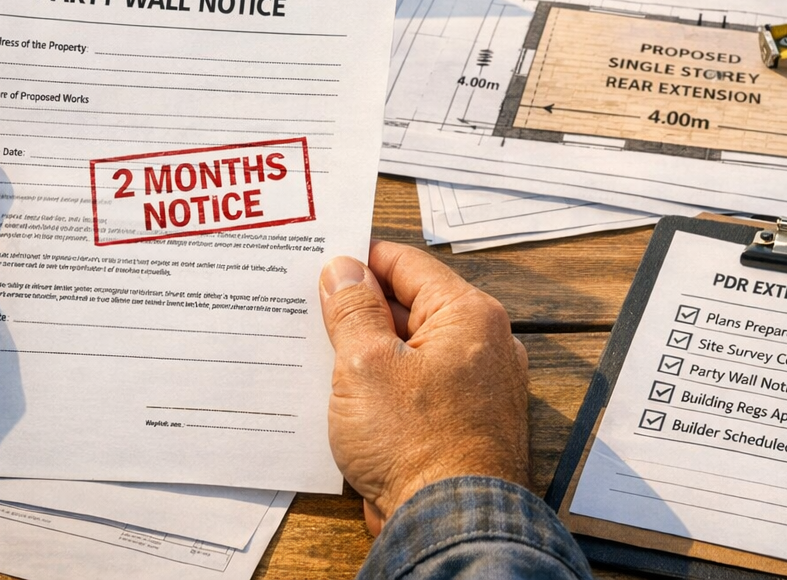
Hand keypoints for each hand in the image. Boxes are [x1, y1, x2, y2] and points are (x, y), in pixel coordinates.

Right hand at [320, 241, 529, 534]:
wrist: (450, 526)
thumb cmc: (420, 446)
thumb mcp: (366, 365)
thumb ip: (353, 311)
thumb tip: (344, 270)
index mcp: (468, 315)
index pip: (406, 264)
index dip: (359, 260)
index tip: (319, 262)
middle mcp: (480, 345)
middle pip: (407, 307)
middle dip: (357, 310)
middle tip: (307, 309)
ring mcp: (472, 386)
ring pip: (407, 351)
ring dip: (365, 353)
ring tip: (316, 354)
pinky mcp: (458, 422)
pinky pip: (414, 389)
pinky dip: (381, 388)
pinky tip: (343, 397)